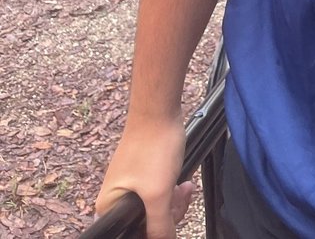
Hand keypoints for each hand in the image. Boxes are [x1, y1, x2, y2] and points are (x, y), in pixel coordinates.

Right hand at [95, 116, 192, 238]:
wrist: (159, 110)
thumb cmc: (152, 147)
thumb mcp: (158, 193)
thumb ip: (159, 225)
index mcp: (108, 206)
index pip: (130, 234)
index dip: (151, 233)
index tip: (168, 222)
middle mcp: (115, 198)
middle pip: (143, 224)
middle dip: (167, 216)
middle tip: (179, 200)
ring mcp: (130, 185)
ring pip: (154, 209)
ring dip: (173, 203)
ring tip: (184, 188)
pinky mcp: (143, 174)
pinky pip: (158, 194)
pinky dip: (171, 191)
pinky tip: (183, 184)